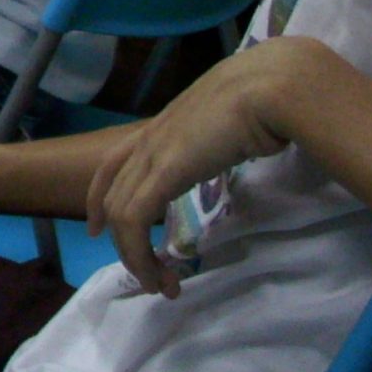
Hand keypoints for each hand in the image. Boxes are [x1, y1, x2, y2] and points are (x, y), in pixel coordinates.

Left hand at [85, 37, 323, 296]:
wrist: (273, 85)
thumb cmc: (270, 96)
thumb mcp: (241, 118)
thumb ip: (232, 132)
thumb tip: (253, 141)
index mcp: (167, 124)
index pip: (115, 161)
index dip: (100, 196)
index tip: (98, 228)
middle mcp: (151, 136)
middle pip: (113, 195)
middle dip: (124, 243)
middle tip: (147, 277)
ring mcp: (154, 150)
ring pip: (120, 213)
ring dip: (136, 257)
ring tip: (160, 286)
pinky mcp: (164, 169)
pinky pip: (134, 219)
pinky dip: (140, 253)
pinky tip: (160, 275)